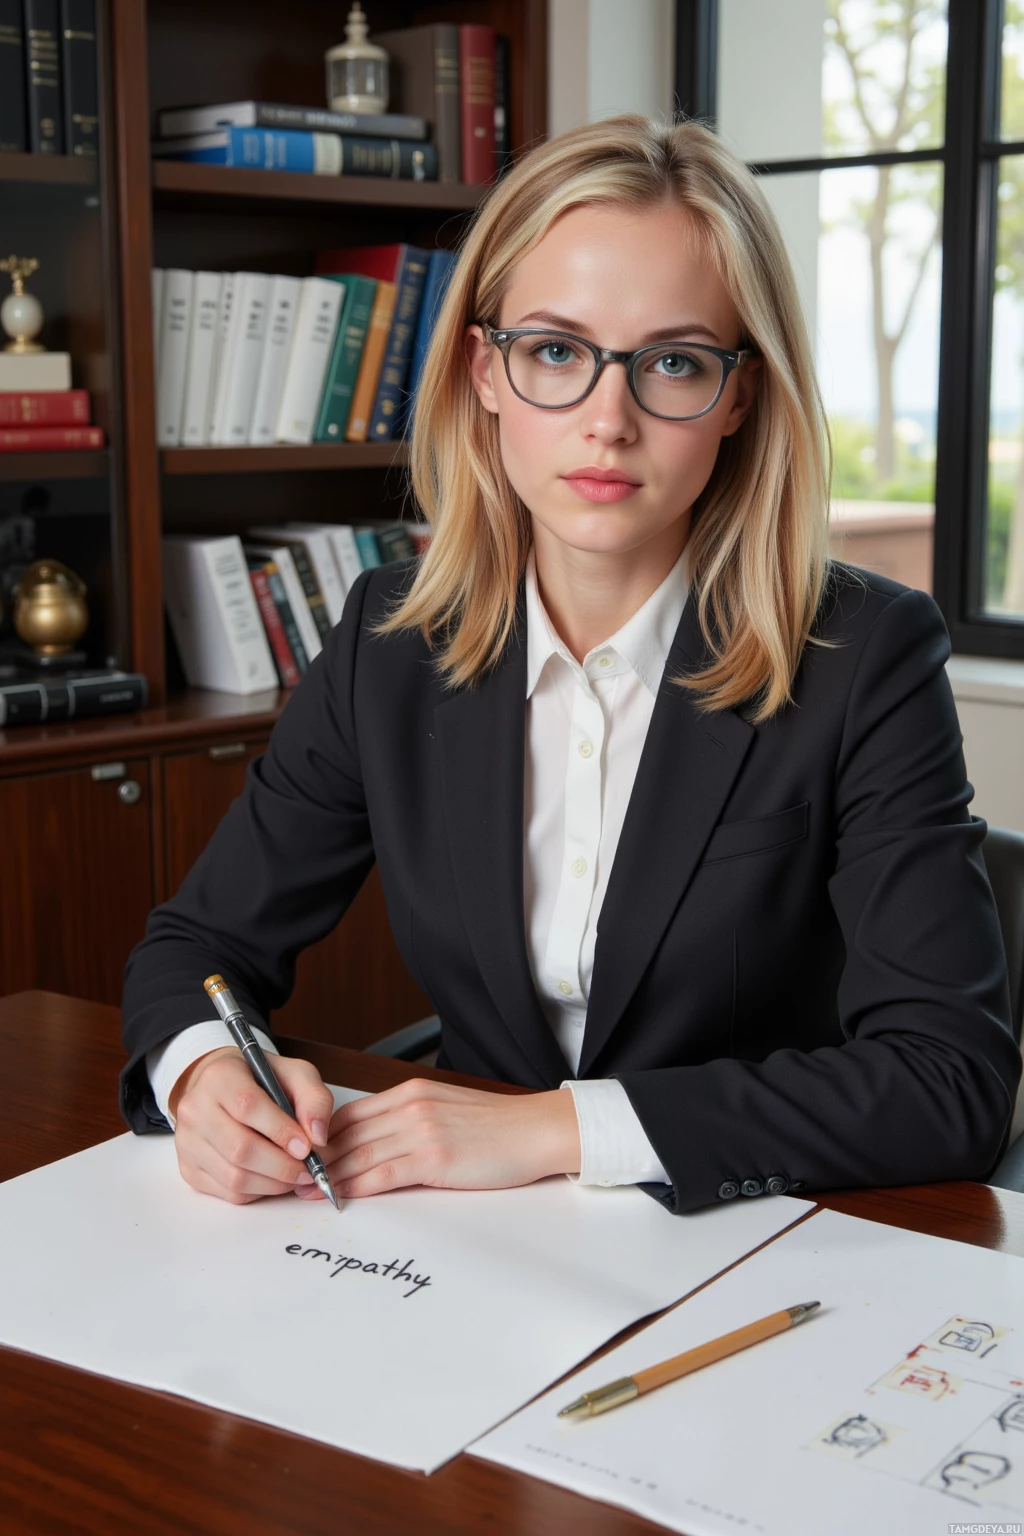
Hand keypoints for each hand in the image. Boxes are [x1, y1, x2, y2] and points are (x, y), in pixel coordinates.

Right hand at [168, 1046, 335, 1204]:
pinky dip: (258, 1191)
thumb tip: (318, 1137)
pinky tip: (272, 1178)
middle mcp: (195, 1109)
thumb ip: (314, 1099)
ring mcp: (187, 1141)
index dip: (281, 1131)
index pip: (247, 1107)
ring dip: (273, 1183)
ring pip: (234, 1176)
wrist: (225, 1091)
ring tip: (295, 1175)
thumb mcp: (295, 1075)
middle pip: (239, 1149)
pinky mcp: (189, 1168)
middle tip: (308, 1170)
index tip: (307, 1147)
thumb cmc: (263, 1082)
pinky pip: (228, 1192)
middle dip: (282, 1166)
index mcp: (220, 1077)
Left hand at [294, 1077, 581, 1199]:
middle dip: (314, 1158)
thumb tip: (380, 1143)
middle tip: (288, 1176)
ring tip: (303, 1191)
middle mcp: (409, 1106)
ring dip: (326, 1176)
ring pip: (358, 1155)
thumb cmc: (498, 1126)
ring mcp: (420, 1131)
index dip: (321, 1136)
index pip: (351, 1114)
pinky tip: (338, 1198)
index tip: (301, 1153)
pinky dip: (354, 1188)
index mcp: (410, 1092)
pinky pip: (382, 1175)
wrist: (536, 1130)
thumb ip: (411, 1120)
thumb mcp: (446, 1110)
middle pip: (347, 1134)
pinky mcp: (433, 1158)